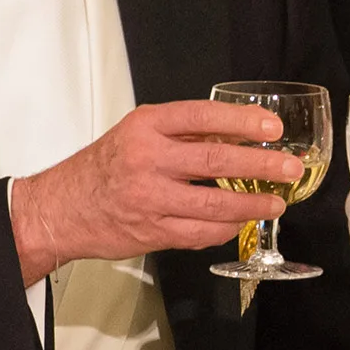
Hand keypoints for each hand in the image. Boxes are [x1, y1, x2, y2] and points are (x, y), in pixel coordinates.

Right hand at [11, 101, 302, 284]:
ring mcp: (150, 199)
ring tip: (276, 202)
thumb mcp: (137, 135)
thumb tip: (237, 134)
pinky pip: (200, 233)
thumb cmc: (104, 168)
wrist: (60, 209)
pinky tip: (241, 223)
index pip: (202, 116)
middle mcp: (147, 159)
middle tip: (290, 167)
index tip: (272, 127)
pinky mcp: (152, 232)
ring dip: (252, 204)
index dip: (242, 120)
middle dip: (260, 165)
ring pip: (214, 203)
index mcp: (146, 127)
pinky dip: (226, 228)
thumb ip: (182, 134)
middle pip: (216, 160)